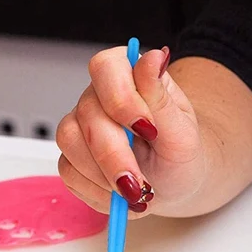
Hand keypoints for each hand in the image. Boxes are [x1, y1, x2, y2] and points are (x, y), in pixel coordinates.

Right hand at [56, 46, 205, 217]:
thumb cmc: (182, 154)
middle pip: (88, 114)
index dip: (122, 100)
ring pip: (71, 142)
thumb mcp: (183, 131)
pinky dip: (97, 190)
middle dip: (116, 155)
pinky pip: (69, 171)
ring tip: (137, 192)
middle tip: (141, 184)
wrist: (175, 184)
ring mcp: (81, 124)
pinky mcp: (71, 155)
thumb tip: (153, 56)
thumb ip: (161, 98)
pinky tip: (120, 195)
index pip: (107, 68)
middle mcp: (100, 95)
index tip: (148, 130)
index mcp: (130, 76)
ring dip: (105, 175)